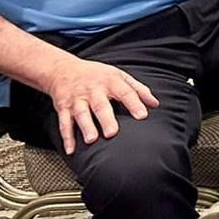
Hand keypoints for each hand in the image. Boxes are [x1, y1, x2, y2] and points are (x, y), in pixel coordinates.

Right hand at [42, 54, 158, 154]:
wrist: (62, 69)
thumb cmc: (97, 75)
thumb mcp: (119, 76)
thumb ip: (138, 89)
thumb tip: (155, 104)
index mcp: (110, 82)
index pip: (125, 92)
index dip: (134, 104)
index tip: (142, 116)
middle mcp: (93, 91)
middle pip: (100, 105)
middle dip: (106, 119)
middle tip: (112, 133)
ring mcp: (77, 100)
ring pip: (81, 114)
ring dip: (86, 127)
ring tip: (91, 140)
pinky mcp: (63, 108)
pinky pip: (63, 123)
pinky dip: (67, 137)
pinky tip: (71, 150)